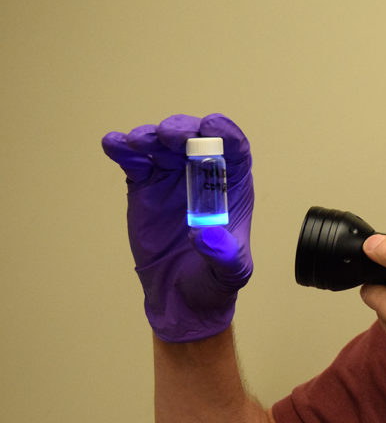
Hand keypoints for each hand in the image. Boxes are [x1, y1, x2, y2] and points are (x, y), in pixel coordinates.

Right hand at [102, 114, 253, 342]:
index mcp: (231, 185)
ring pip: (163, 144)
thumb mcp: (230, 270)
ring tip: (139, 142)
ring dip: (151, 136)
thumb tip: (205, 234)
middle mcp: (203, 174)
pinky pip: (135, 161)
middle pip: (196, 139)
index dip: (225, 133)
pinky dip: (124, 150)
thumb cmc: (213, 278)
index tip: (211, 126)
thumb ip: (224, 254)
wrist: (180, 296)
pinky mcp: (145, 186)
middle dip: (183, 130)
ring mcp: (172, 177)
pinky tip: (113, 144)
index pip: (235, 150)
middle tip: (168, 134)